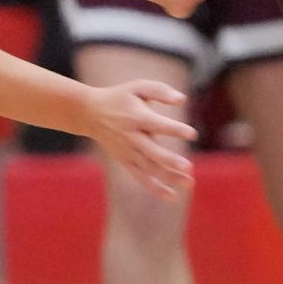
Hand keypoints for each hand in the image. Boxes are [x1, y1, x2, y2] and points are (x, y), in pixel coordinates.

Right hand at [79, 80, 195, 195]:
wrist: (90, 113)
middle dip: (169, 161)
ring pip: (148, 168)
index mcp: (136, 117)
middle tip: (188, 167)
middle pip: (151, 152)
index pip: (157, 124)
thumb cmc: (120, 97)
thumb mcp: (137, 87)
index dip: (174, 129)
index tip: (192, 133)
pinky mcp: (125, 161)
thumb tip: (182, 99)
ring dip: (168, 177)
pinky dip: (155, 187)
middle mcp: (131, 137)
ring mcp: (127, 152)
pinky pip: (140, 177)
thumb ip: (160, 91)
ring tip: (189, 183)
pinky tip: (172, 196)